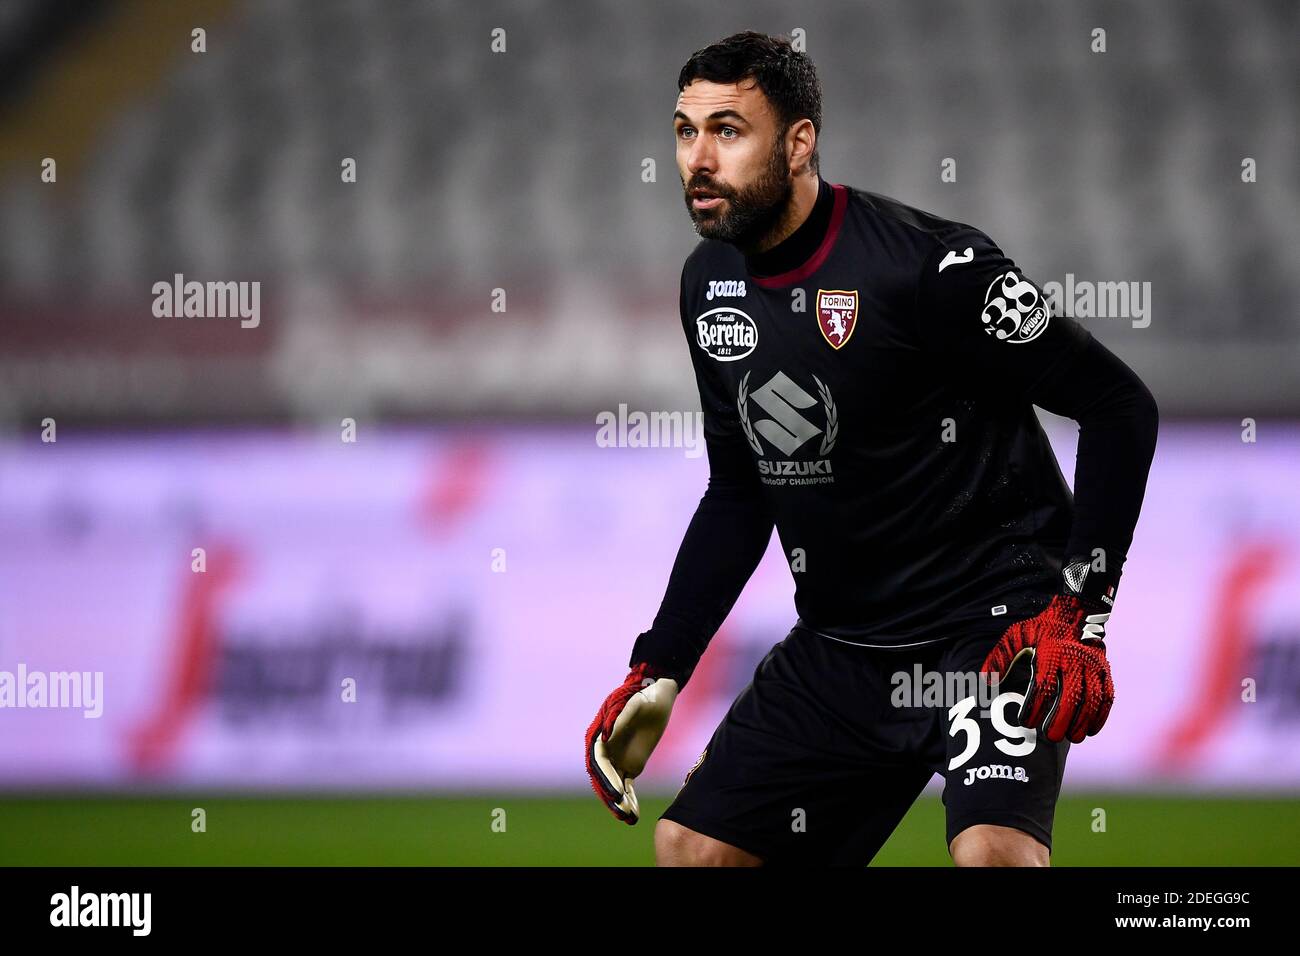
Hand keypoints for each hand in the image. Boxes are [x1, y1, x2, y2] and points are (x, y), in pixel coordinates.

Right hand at [585, 662, 679, 823]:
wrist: (657, 694)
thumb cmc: (644, 695)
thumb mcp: (635, 704)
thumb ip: (620, 719)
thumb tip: (606, 737)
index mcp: (600, 735)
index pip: (599, 761)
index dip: (606, 778)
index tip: (616, 792)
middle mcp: (606, 750)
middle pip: (605, 777)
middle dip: (612, 796)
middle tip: (622, 812)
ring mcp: (617, 759)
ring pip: (615, 785)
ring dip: (620, 803)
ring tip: (629, 819)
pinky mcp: (631, 764)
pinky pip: (627, 785)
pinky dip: (630, 799)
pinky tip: (634, 815)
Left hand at [980, 594, 1114, 742]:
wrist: (1075, 613)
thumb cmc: (1041, 629)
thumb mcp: (1016, 635)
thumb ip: (1000, 658)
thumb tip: (984, 680)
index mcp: (1052, 652)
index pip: (1044, 686)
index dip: (1035, 708)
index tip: (1025, 723)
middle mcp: (1075, 660)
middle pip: (1071, 697)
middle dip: (1061, 720)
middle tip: (1050, 737)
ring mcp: (1093, 666)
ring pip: (1092, 700)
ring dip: (1082, 721)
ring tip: (1071, 738)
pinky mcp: (1105, 671)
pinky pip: (1107, 696)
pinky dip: (1101, 715)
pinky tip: (1090, 730)